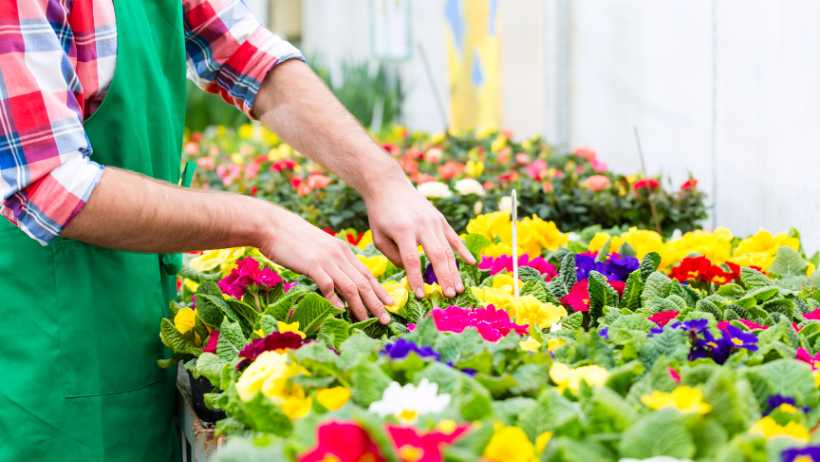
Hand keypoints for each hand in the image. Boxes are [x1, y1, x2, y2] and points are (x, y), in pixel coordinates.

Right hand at [258, 205, 392, 323]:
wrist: (274, 226)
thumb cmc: (294, 239)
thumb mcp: (321, 247)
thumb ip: (333, 261)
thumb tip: (340, 280)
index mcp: (343, 251)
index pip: (367, 274)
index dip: (380, 291)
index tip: (390, 304)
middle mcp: (339, 255)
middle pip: (363, 283)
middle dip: (376, 303)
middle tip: (386, 320)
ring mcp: (327, 260)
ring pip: (350, 286)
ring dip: (360, 306)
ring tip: (366, 321)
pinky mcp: (312, 265)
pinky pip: (328, 285)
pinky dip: (335, 299)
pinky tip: (340, 310)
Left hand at [364, 178, 475, 298]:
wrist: (388, 185)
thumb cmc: (380, 214)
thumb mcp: (378, 237)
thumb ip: (393, 256)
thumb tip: (409, 271)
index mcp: (404, 230)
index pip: (412, 260)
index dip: (417, 279)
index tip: (421, 295)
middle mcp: (422, 225)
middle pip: (437, 255)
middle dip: (444, 278)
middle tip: (450, 296)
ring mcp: (434, 221)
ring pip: (447, 249)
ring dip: (454, 270)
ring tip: (458, 288)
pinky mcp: (440, 218)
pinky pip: (453, 237)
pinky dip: (463, 250)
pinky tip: (471, 263)